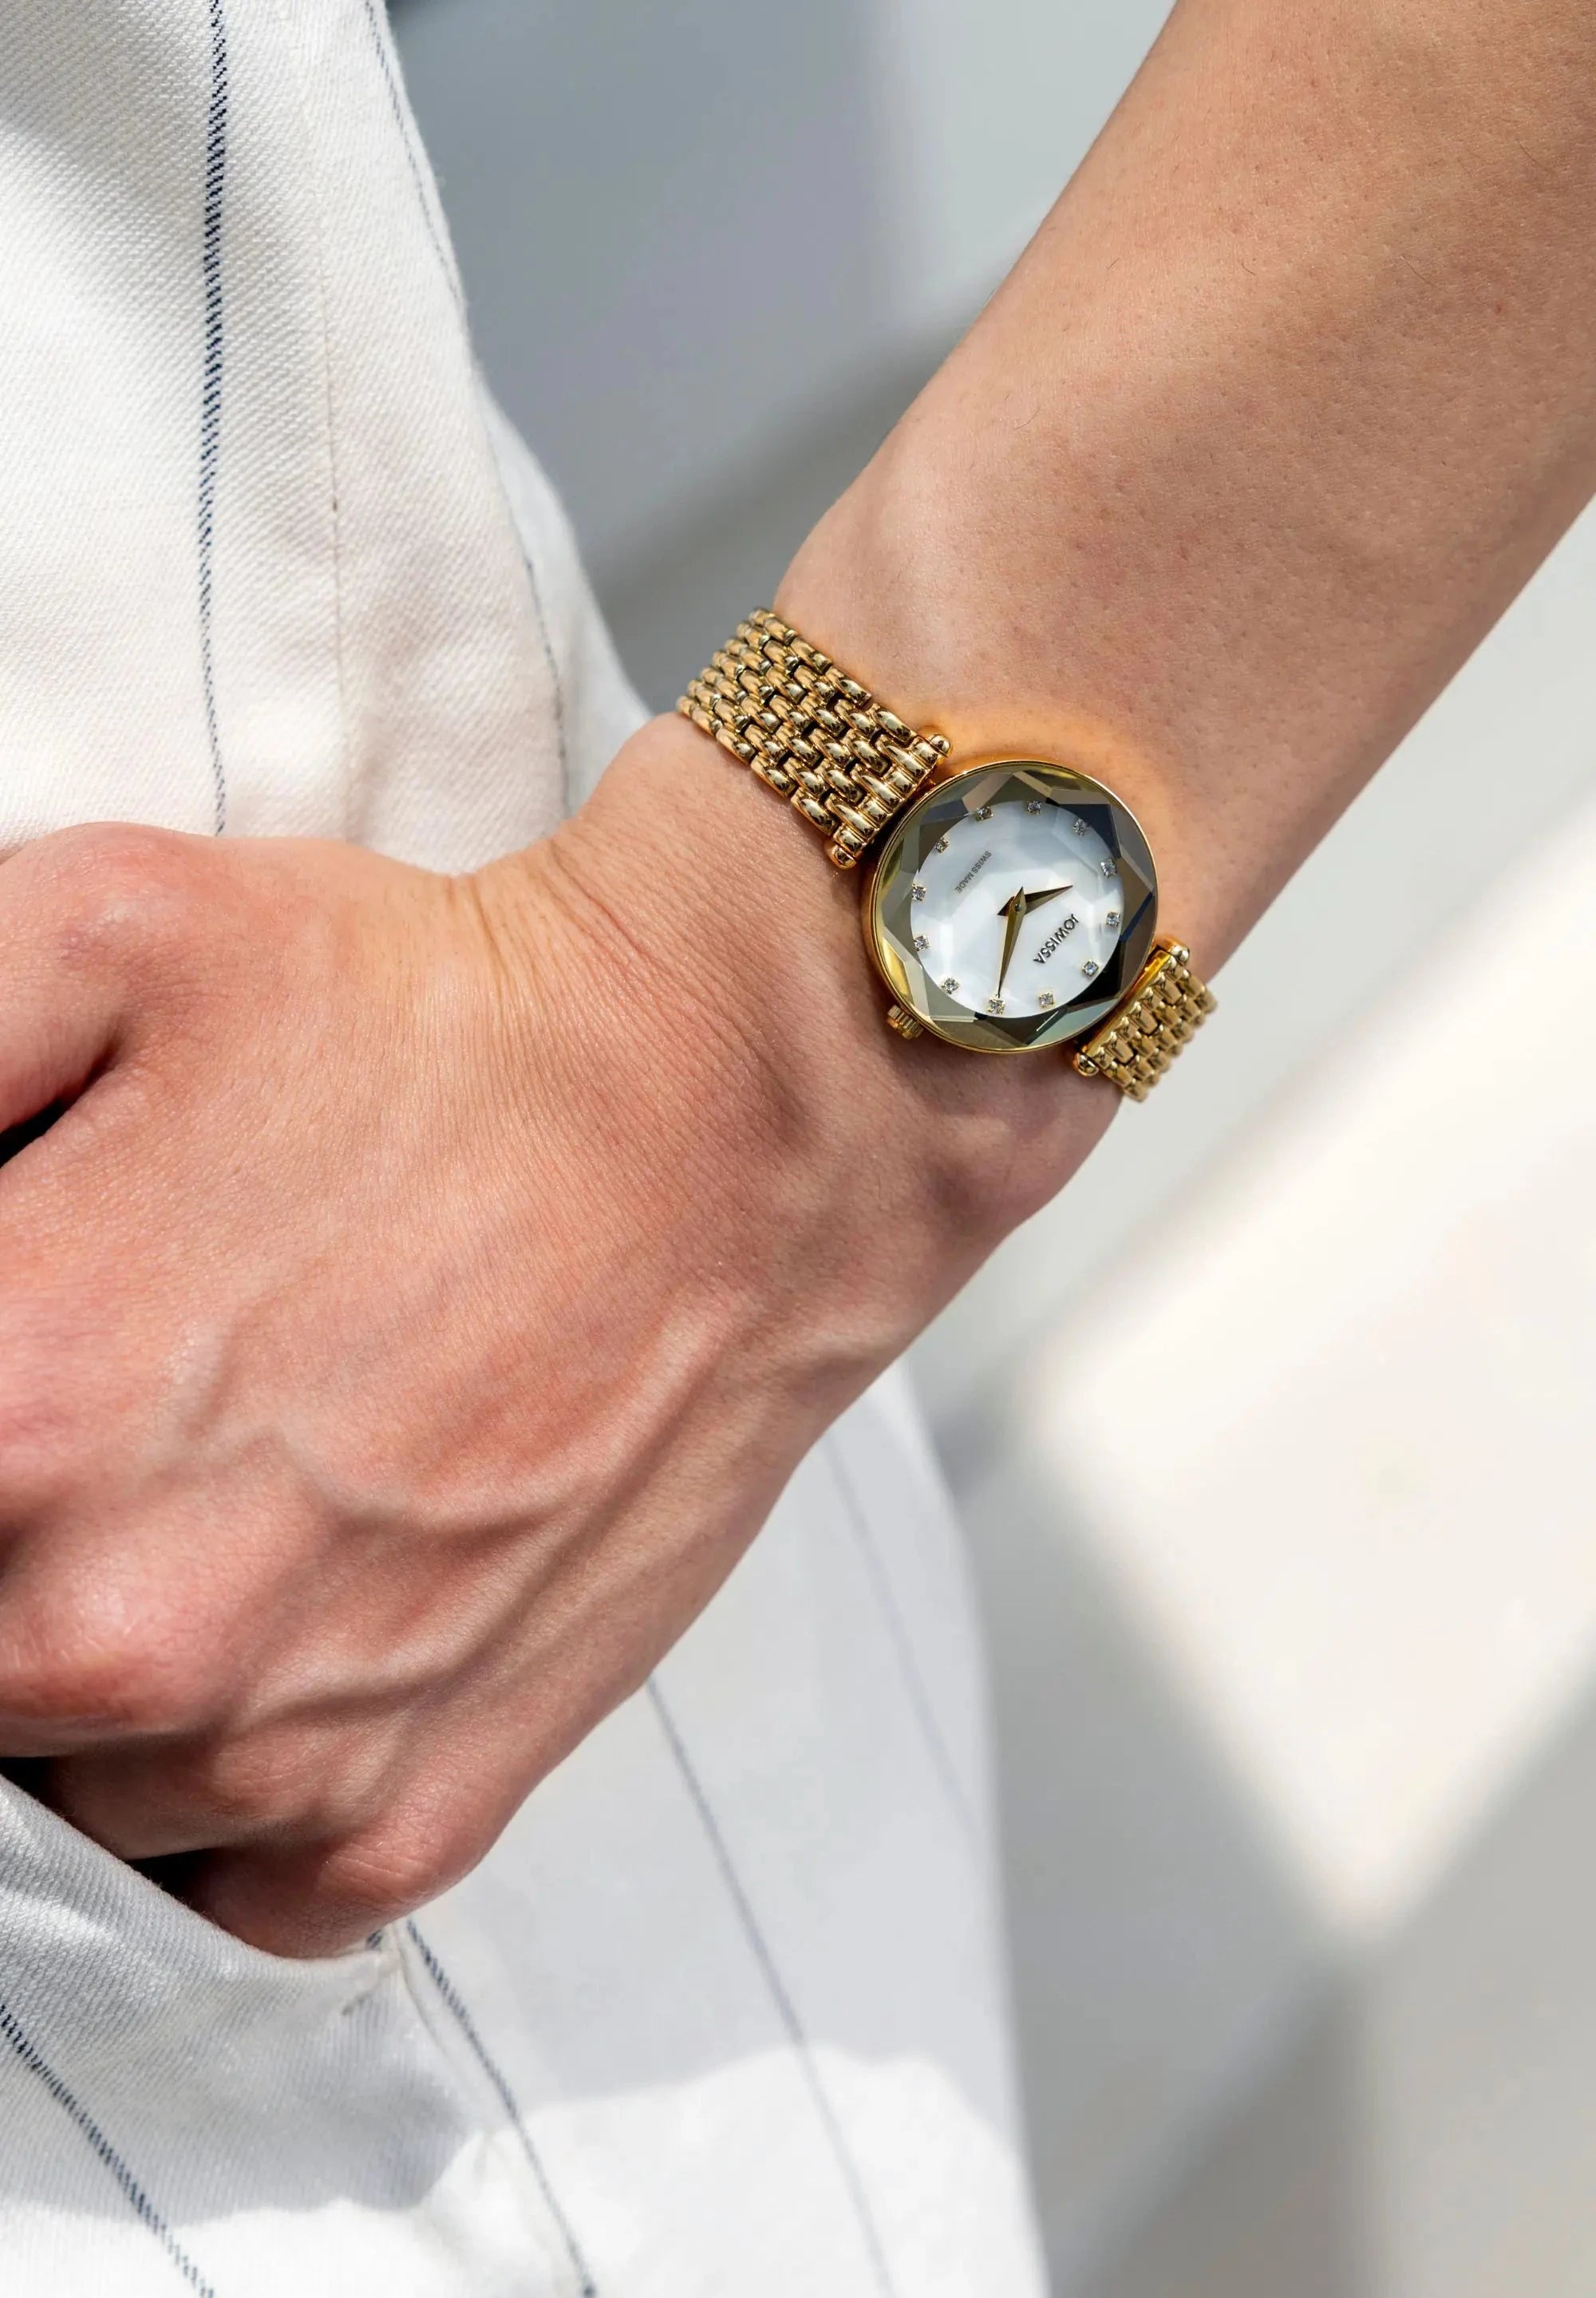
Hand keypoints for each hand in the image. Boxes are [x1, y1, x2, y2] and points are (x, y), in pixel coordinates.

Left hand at [0, 715, 1107, 1953]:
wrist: (741, 1115)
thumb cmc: (441, 1022)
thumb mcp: (96, 930)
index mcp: (4, 1405)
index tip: (12, 1394)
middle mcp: (113, 1626)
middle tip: (88, 1433)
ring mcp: (276, 1748)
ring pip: (48, 1801)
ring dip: (81, 1678)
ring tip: (195, 1508)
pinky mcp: (415, 1811)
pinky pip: (215, 1895)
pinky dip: (208, 1800)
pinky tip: (275, 1635)